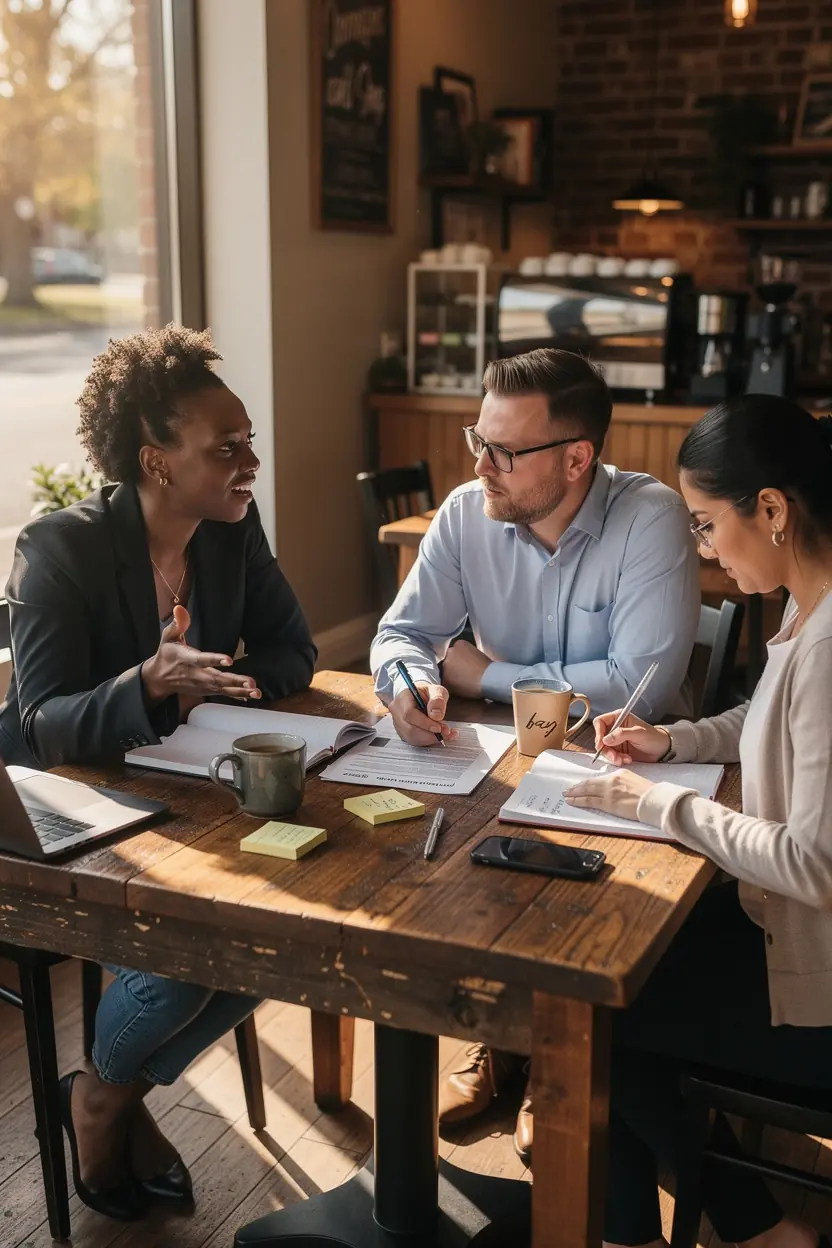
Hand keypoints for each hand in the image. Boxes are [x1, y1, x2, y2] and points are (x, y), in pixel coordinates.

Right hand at [142, 606, 260, 705]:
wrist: (159, 679)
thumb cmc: (167, 655)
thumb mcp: (168, 638)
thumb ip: (177, 624)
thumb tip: (180, 608)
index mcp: (186, 659)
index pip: (201, 660)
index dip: (215, 660)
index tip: (229, 660)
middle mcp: (196, 674)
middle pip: (217, 678)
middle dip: (234, 681)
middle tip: (251, 681)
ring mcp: (202, 685)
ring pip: (222, 688)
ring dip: (240, 690)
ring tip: (256, 690)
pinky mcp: (206, 690)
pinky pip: (223, 693)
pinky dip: (237, 694)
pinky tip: (250, 695)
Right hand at [389, 680, 457, 746]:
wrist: (420, 697)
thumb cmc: (427, 693)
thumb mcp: (436, 690)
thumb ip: (438, 700)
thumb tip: (436, 716)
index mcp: (403, 698)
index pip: (409, 713)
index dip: (424, 723)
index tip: (438, 727)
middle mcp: (397, 711)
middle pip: (409, 729)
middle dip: (429, 734)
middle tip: (446, 732)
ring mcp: (398, 723)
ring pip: (411, 737)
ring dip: (430, 739)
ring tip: (445, 734)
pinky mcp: (402, 732)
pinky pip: (414, 741)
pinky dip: (428, 741)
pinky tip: (440, 736)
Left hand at [442, 639, 490, 699]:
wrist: (490, 679)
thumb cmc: (489, 668)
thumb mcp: (477, 654)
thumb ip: (467, 655)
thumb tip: (464, 663)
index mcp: (459, 643)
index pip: (454, 652)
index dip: (458, 661)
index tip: (464, 666)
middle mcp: (450, 652)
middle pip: (448, 661)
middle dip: (453, 667)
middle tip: (463, 675)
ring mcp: (446, 664)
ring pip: (444, 672)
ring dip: (450, 677)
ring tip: (462, 683)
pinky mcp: (445, 678)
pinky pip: (445, 683)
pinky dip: (450, 687)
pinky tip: (461, 689)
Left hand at [565, 769, 655, 822]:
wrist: (654, 800)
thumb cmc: (650, 794)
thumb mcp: (635, 782)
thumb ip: (623, 784)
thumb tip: (617, 790)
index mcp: (619, 774)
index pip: (599, 778)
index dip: (589, 782)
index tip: (582, 784)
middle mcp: (611, 780)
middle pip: (590, 783)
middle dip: (578, 786)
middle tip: (569, 788)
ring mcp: (608, 791)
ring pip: (587, 791)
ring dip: (575, 793)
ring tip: (567, 794)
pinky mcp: (608, 802)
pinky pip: (589, 801)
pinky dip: (578, 800)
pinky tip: (572, 801)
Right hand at [592, 711, 670, 765]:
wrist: (662, 750)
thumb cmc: (653, 737)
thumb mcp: (639, 733)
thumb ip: (622, 734)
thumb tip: (605, 740)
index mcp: (619, 718)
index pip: (600, 722)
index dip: (598, 732)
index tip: (602, 744)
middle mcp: (615, 728)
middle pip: (600, 738)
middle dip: (606, 749)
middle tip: (614, 756)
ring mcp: (616, 740)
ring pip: (604, 749)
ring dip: (612, 756)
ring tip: (623, 759)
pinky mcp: (619, 750)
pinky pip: (611, 756)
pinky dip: (617, 760)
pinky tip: (627, 760)